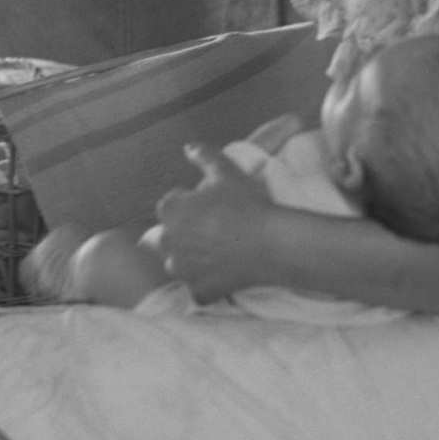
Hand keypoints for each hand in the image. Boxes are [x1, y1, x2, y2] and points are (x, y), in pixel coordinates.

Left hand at [153, 144, 274, 301]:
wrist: (271, 244)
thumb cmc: (247, 204)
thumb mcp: (226, 171)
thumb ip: (203, 155)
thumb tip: (188, 147)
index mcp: (170, 211)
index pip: (170, 206)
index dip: (190, 205)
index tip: (210, 208)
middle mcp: (167, 243)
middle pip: (169, 237)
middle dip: (185, 234)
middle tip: (215, 231)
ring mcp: (182, 271)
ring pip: (179, 265)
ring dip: (191, 260)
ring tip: (219, 252)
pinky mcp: (198, 292)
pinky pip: (198, 288)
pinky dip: (207, 284)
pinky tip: (225, 273)